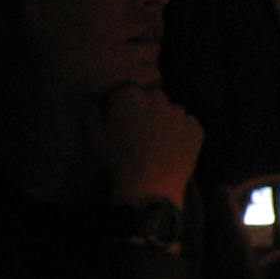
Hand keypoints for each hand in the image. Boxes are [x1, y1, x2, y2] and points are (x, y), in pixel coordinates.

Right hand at [89, 83, 201, 205]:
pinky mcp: (195, 129)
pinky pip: (190, 124)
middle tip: (143, 131)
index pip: (131, 91)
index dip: (127, 105)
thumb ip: (90, 113)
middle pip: (155, 98)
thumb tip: (84, 99)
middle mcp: (157, 100)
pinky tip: (173, 148)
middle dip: (149, 109)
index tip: (124, 119)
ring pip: (173, 110)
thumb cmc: (117, 161)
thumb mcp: (96, 136)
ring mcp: (179, 114)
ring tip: (158, 142)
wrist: (148, 187)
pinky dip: (184, 132)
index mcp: (131, 97)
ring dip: (167, 120)